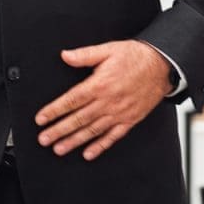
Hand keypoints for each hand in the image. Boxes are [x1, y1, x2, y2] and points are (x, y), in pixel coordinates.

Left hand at [34, 40, 170, 160]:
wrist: (162, 65)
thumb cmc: (135, 56)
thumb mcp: (108, 49)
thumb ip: (85, 55)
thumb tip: (65, 55)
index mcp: (100, 84)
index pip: (72, 100)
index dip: (55, 110)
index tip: (41, 119)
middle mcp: (109, 101)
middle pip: (79, 119)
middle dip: (59, 130)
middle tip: (44, 139)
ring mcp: (120, 113)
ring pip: (93, 131)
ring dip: (74, 141)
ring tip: (59, 149)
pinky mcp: (130, 119)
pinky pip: (113, 136)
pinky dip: (100, 146)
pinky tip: (88, 154)